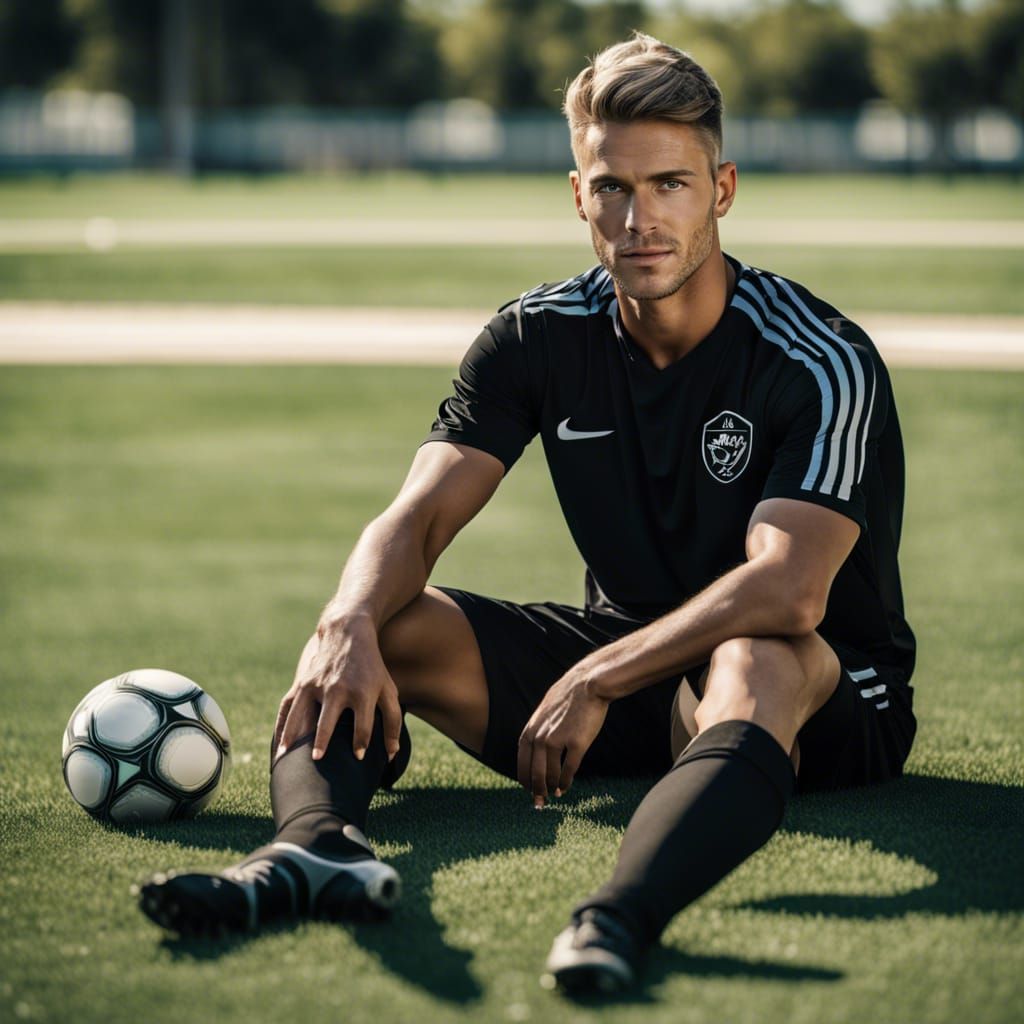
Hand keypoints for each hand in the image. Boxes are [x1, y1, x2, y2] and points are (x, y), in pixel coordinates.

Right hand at [273, 616, 401, 763]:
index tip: (358, 757)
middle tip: (317, 760)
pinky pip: (289, 707)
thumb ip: (392, 722)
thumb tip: (392, 754)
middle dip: (322, 740)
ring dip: (293, 736)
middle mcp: (338, 688)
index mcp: (362, 692)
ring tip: (286, 759)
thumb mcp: (388, 690)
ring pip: (301, 714)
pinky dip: (282, 726)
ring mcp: (317, 684)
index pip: (363, 725)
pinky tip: (279, 744)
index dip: (361, 744)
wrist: (348, 633)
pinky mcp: (303, 682)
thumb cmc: (372, 669)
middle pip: (328, 719)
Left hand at [516, 671, 609, 807]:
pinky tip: (566, 787)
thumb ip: (538, 729)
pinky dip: (566, 782)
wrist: (588, 684)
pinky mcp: (576, 744)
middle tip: (540, 802)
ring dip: (552, 787)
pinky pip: (568, 770)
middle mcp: (540, 737)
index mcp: (531, 730)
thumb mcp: (545, 711)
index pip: (523, 762)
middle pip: (535, 774)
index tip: (528, 789)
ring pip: (551, 775)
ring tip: (556, 793)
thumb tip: (536, 747)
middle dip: (537, 791)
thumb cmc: (569, 697)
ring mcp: (557, 741)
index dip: (525, 779)